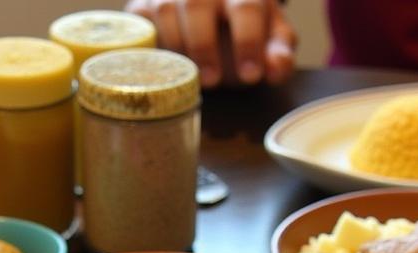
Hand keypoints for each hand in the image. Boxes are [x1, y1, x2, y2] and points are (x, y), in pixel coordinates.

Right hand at [126, 0, 296, 87]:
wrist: (214, 12)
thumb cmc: (244, 30)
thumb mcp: (270, 38)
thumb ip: (279, 53)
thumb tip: (277, 68)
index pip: (246, 7)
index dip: (249, 41)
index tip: (251, 75)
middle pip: (197, 3)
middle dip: (204, 45)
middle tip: (212, 81)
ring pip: (165, 11)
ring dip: (176, 48)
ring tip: (188, 77)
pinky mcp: (144, 7)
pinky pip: (139, 23)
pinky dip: (148, 45)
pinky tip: (159, 67)